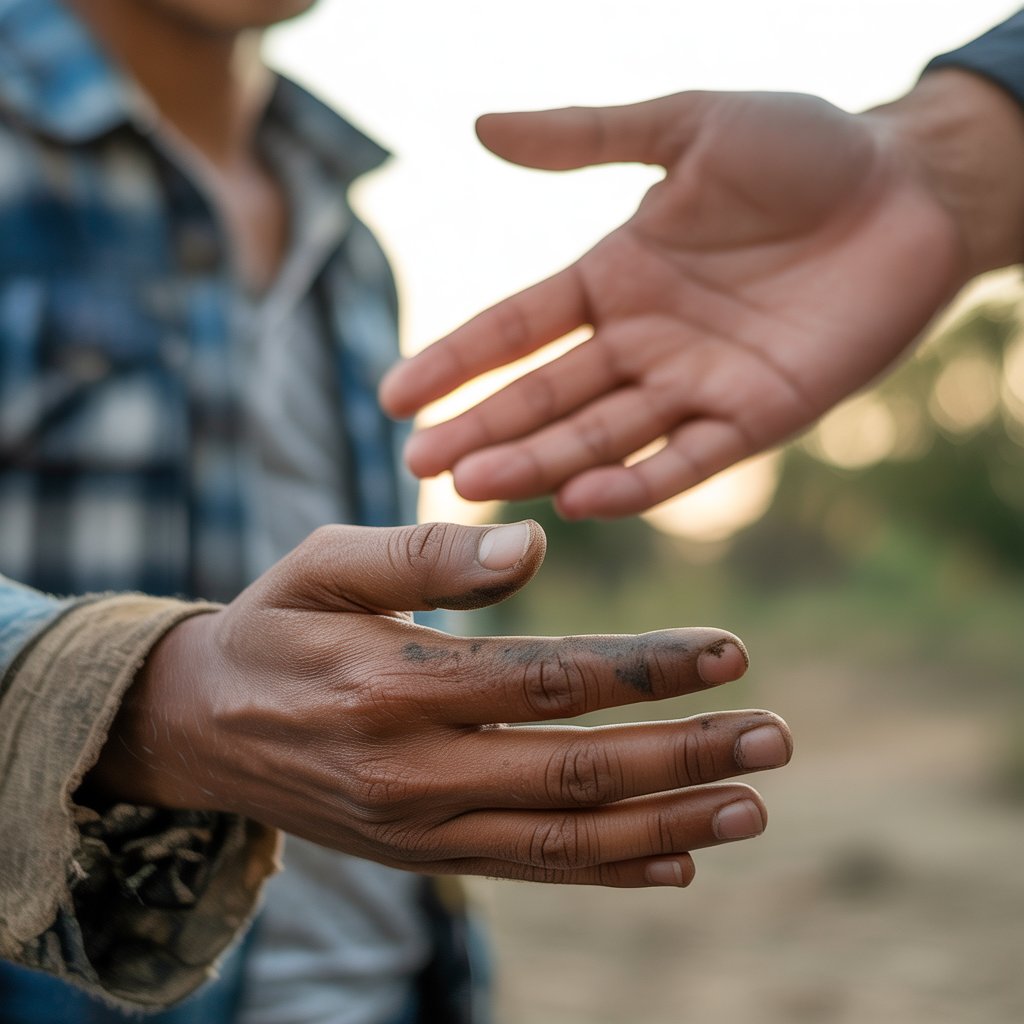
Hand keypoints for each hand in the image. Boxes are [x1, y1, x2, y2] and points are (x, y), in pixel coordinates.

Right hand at [93, 521, 791, 886]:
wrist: (200, 726)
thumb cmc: (275, 625)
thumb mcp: (322, 562)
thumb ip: (423, 554)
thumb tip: (533, 546)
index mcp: (392, 682)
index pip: (547, 677)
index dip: (645, 667)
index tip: (731, 651)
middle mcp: (412, 770)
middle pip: (571, 771)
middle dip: (682, 754)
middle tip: (775, 738)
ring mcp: (418, 826)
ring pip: (561, 838)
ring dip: (666, 824)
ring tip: (752, 807)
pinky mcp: (422, 853)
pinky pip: (526, 871)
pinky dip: (608, 871)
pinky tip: (679, 861)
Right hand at [381, 72, 1023, 517]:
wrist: (913, 190)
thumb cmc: (803, 148)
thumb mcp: (686, 126)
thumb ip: (585, 137)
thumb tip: (477, 127)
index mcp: (614, 276)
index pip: (517, 327)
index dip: (457, 361)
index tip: (395, 394)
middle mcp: (642, 340)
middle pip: (546, 394)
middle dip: (483, 429)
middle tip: (420, 464)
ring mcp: (694, 385)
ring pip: (601, 434)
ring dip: (540, 462)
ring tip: (475, 489)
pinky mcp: (756, 419)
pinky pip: (687, 460)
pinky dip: (637, 484)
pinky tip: (581, 502)